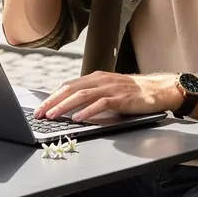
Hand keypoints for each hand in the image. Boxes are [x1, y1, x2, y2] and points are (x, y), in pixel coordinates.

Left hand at [34, 71, 183, 122]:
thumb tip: (71, 107)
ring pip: (82, 95)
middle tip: (39, 113)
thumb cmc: (132, 92)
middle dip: (53, 101)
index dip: (52, 96)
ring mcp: (111, 88)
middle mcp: (100, 80)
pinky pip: (101, 104)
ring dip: (65, 106)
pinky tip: (78, 118)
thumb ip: (92, 94)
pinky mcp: (121, 98)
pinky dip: (88, 111)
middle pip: (71, 89)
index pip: (68, 85)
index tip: (40, 107)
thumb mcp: (108, 89)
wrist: (158, 89)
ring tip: (53, 115)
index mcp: (95, 77)